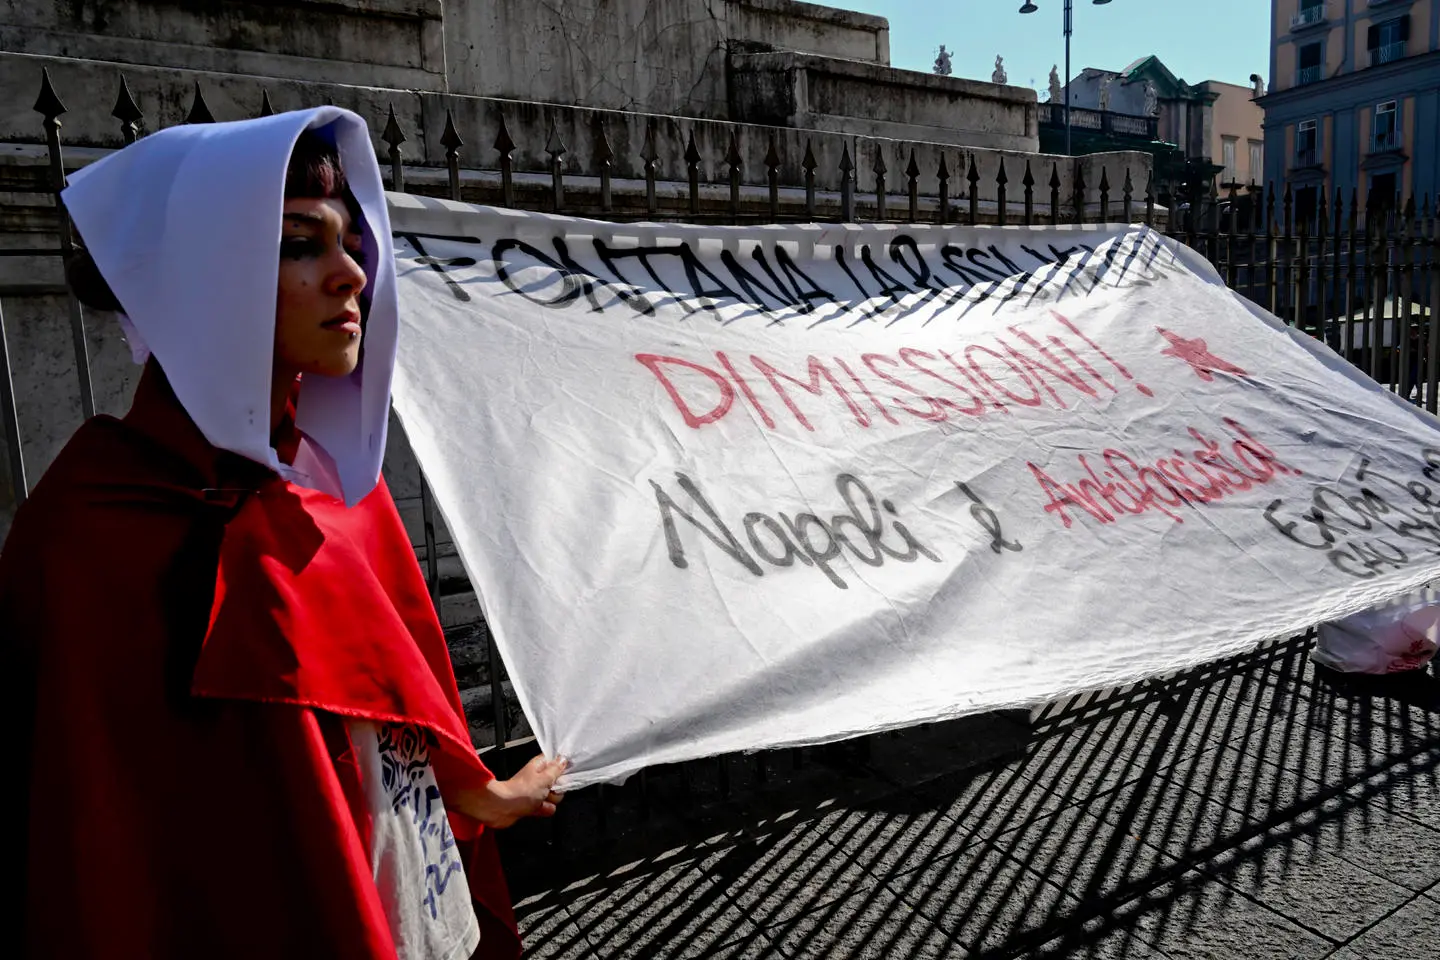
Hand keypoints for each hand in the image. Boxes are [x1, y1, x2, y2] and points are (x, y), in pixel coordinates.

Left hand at [453, 755, 567, 829]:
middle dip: (557, 788)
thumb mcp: (544, 777)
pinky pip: (547, 807)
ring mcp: (535, 792)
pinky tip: (539, 808)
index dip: (562, 769)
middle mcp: (537, 778)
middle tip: (549, 789)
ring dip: (551, 800)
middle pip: (558, 782)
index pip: (556, 763)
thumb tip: (563, 760)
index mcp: (539, 766)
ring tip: (541, 800)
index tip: (563, 774)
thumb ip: (556, 769)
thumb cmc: (520, 791)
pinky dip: (545, 809)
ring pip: (554, 796)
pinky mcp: (532, 805)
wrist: (502, 808)